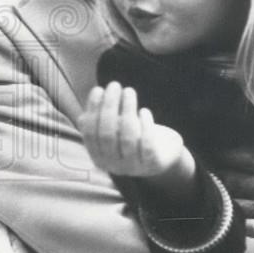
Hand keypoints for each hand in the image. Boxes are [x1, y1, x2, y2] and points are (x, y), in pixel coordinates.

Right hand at [78, 82, 192, 178]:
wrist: (163, 157)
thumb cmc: (133, 137)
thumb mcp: (114, 130)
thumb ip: (100, 120)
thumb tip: (91, 104)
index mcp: (98, 157)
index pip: (90, 132)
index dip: (92, 110)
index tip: (98, 89)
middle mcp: (113, 166)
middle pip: (107, 134)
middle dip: (109, 106)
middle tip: (115, 85)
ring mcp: (133, 167)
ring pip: (128, 138)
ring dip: (127, 110)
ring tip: (129, 91)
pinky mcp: (153, 164)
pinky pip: (147, 144)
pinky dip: (145, 125)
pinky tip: (144, 111)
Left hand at [216, 150, 253, 245]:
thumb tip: (246, 152)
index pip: (234, 157)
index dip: (218, 158)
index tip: (207, 158)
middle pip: (231, 181)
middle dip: (216, 179)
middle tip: (204, 180)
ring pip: (238, 206)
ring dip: (224, 203)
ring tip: (209, 202)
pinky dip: (238, 226)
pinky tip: (227, 223)